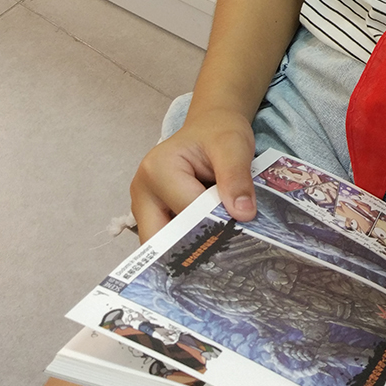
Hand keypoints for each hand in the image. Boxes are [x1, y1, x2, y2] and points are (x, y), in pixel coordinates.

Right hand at [130, 106, 257, 241]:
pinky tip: (212, 244)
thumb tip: (243, 215)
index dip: (214, 224)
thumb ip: (237, 178)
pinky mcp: (154, 216)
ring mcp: (145, 206)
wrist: (211, 127)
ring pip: (165, 245)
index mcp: (157, 170)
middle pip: (163, 238)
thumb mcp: (234, 146)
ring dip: (192, 250)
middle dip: (194, 249)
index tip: (241, 234)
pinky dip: (190, 244)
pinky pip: (170, 240)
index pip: (186, 213)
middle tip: (227, 258)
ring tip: (222, 253)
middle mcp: (142, 191)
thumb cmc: (218, 132)